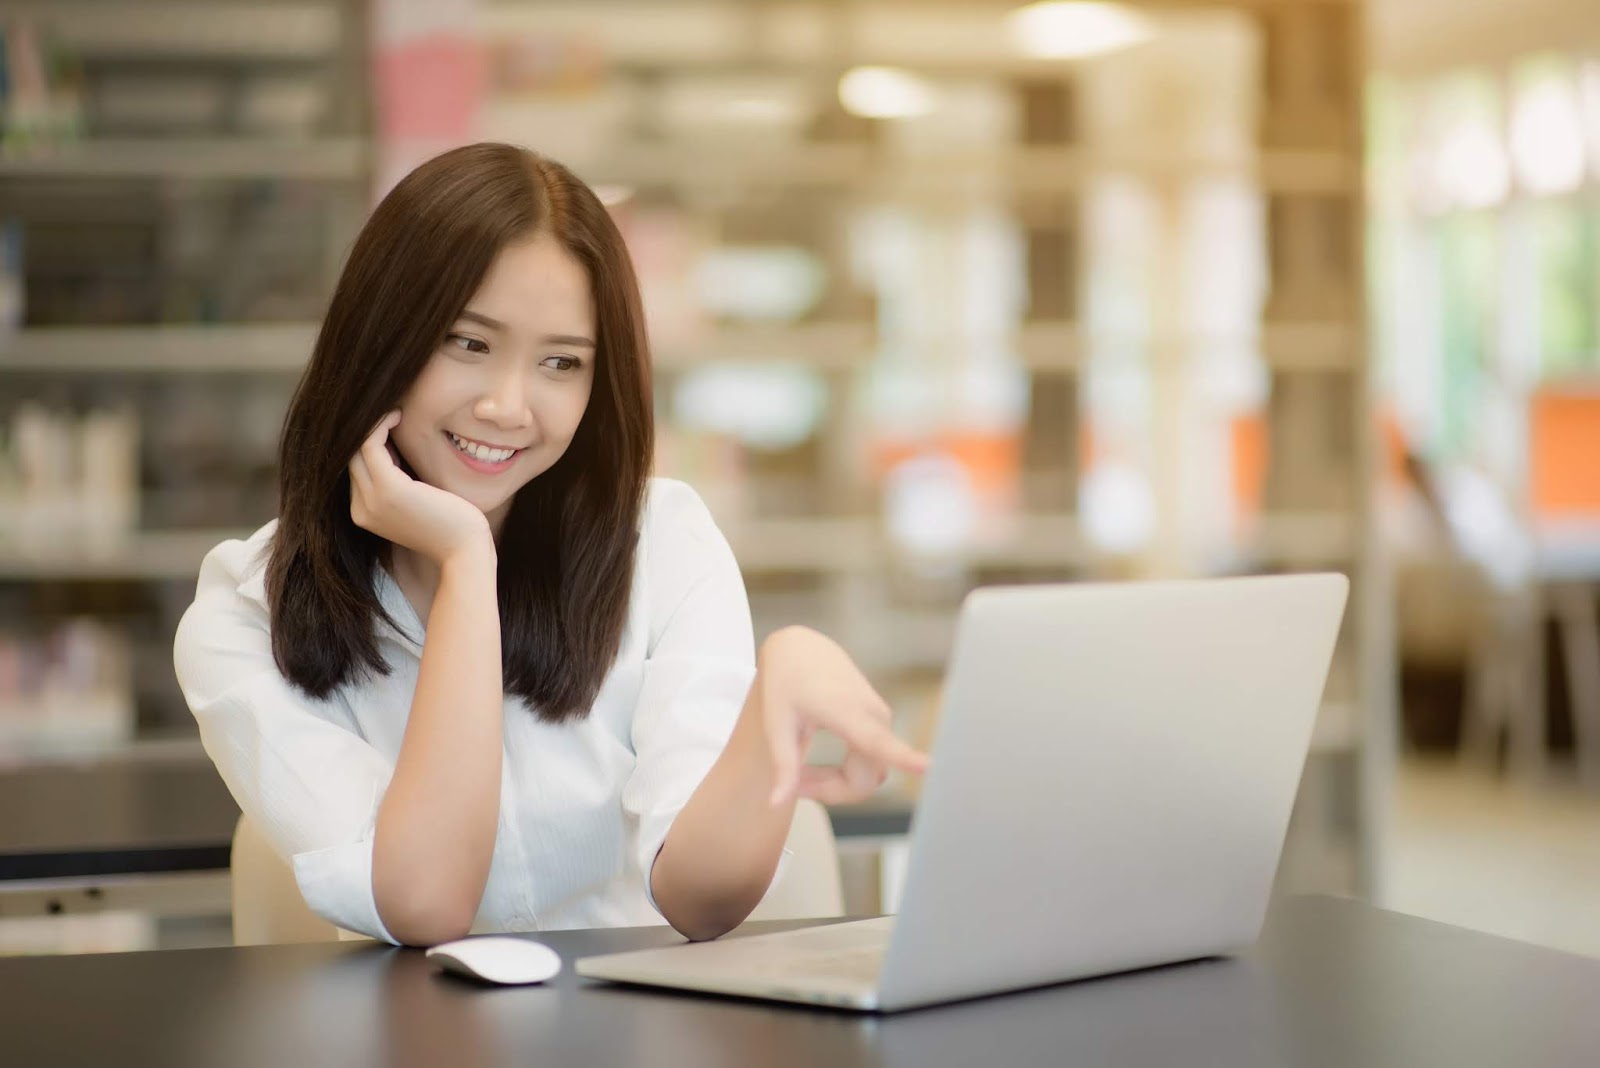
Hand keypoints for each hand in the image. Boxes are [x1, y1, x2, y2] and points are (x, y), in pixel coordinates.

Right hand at [348, 411, 492, 565]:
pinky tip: (398, 416)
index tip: (395, 433)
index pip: (357, 470)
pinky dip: (380, 425)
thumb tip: (395, 451)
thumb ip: (401, 483)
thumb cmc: (451, 526)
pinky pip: (370, 444)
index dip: (373, 447)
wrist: (465, 551)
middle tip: (392, 415)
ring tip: (395, 413)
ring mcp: (371, 500)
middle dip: (368, 433)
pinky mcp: (388, 488)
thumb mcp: (417, 502)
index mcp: (365, 514)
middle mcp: (361, 510)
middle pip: (351, 457)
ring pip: (356, 448)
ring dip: (373, 424)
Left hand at [756, 626, 928, 806]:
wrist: (802, 650)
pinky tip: (816, 766)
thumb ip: (783, 766)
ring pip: (868, 775)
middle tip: (793, 786)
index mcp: (845, 711)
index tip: (927, 765)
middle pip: (864, 779)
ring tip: (801, 774)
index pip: (876, 741)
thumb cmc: (787, 682)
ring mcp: (881, 719)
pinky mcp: (881, 723)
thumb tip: (776, 803)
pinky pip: (870, 764)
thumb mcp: (777, 725)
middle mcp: (873, 715)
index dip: (902, 756)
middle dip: (830, 791)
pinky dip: (843, 773)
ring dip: (836, 784)